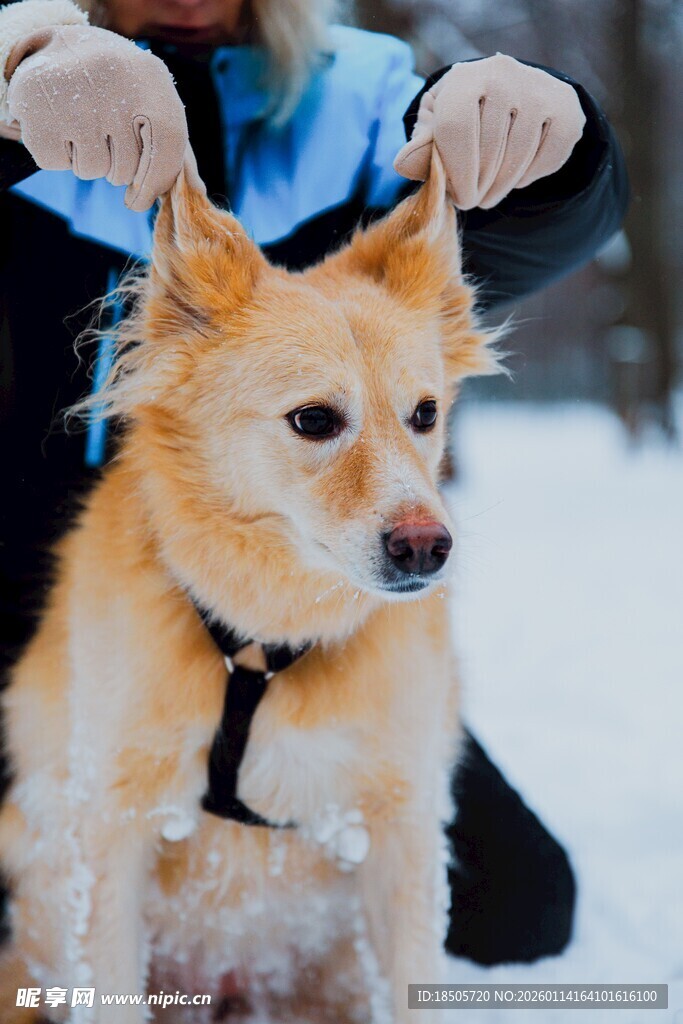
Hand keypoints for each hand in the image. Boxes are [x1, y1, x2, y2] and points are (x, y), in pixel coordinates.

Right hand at [6, 23, 188, 210]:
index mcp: (151, 78)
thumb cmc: (123, 92)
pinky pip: (57, 163)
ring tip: (84, 126)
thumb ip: (177, 151)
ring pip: (92, 170)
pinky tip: (61, 125)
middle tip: (108, 138)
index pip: (167, 146)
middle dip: (119, 170)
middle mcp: (114, 80)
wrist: (66, 53)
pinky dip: (59, 156)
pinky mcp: (37, 107)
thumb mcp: (155, 106)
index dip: (156, 182)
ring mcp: (73, 92)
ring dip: (89, 162)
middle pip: (126, 168)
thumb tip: (196, 192)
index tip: (140, 200)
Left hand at [394, 54, 585, 209]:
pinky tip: (517, 172)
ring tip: (490, 193)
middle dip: (477, 189)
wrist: (512, 96)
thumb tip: (402, 164)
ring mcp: (539, 91)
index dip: (455, 173)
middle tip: (472, 200)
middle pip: (488, 153)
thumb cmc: (463, 117)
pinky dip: (529, 178)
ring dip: (501, 189)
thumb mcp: (436, 127)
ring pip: (517, 162)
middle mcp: (505, 75)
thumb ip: (421, 146)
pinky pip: (545, 162)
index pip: (456, 129)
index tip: (456, 198)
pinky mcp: (566, 111)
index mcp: (466, 76)